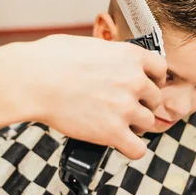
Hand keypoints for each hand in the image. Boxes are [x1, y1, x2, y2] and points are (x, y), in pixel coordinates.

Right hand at [2, 35, 165, 159]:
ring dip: (134, 125)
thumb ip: (111, 55)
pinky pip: (137, 149)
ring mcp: (126, 107)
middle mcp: (135, 81)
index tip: (144, 85)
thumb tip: (111, 61)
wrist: (34, 80)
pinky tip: (119, 143)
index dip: (153, 79)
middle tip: (122, 106)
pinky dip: (130, 148)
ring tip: (116, 123)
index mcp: (130, 56)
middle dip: (141, 103)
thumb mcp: (90, 45)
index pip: (161, 69)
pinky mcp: (113, 132)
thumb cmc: (52, 58)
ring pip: (148, 123)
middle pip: (155, 99)